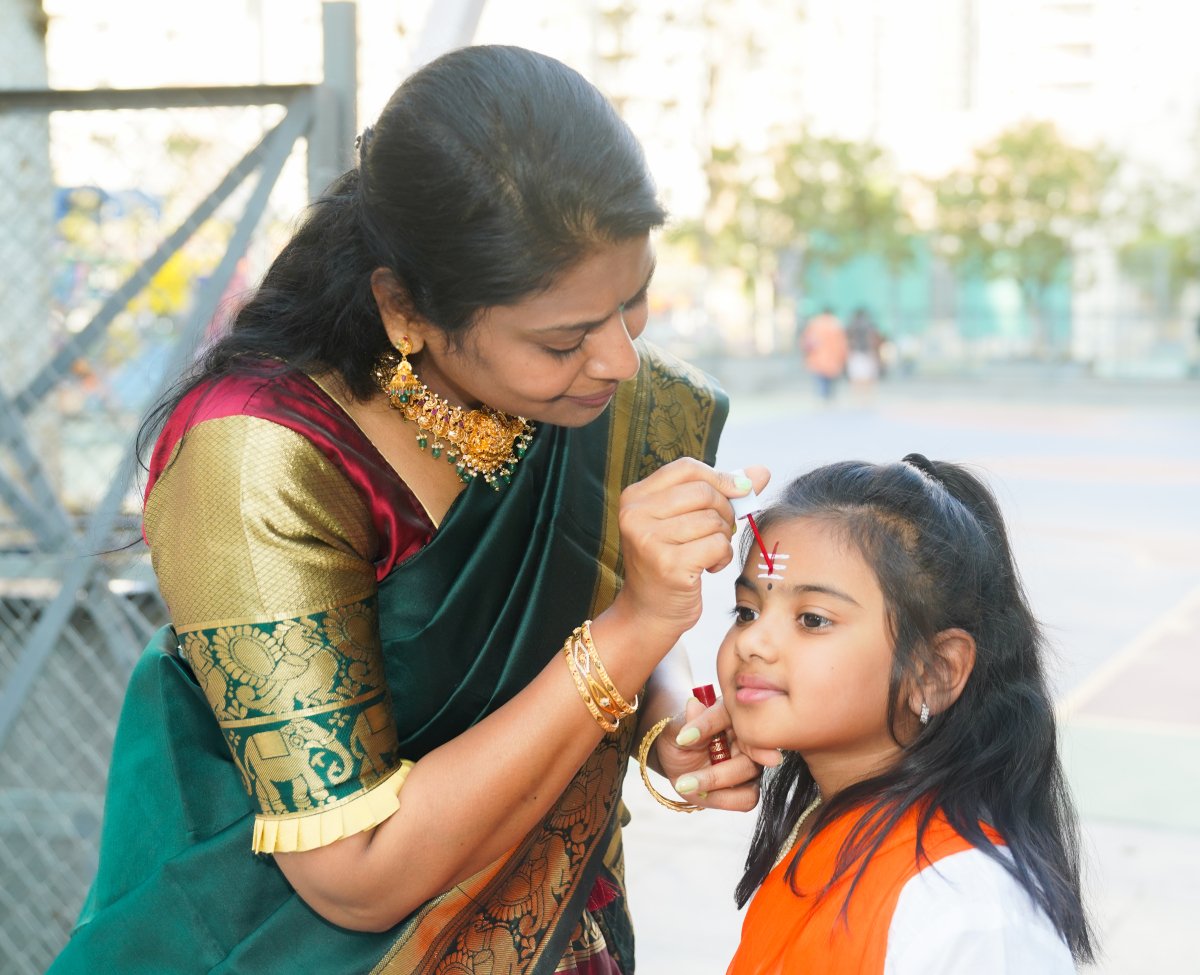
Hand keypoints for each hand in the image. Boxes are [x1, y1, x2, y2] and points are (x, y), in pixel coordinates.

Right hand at [613, 459, 769, 642]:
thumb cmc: (669, 562)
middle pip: (703, 493)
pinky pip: (717, 545)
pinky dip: (722, 556)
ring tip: (709, 553)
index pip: (686, 468)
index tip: (739, 492)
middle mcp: (636, 516)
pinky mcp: (669, 566)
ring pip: (713, 520)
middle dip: (724, 511)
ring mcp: (650, 541)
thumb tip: (761, 471)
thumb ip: (720, 492)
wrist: (648, 612)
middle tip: (720, 532)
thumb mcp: (685, 520)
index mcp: (635, 497)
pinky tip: (710, 567)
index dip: (720, 478)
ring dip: (722, 538)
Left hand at [652, 696, 779, 812]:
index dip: (706, 724)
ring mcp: (753, 761)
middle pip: (748, 746)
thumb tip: (693, 704)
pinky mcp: (751, 785)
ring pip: (748, 773)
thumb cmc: (679, 739)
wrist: (679, 762)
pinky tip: (703, 794)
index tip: (683, 739)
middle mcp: (747, 735)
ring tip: (685, 784)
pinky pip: (748, 797)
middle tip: (686, 781)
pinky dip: (723, 799)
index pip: (724, 713)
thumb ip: (686, 721)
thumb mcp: (674, 730)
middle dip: (718, 768)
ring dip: (715, 783)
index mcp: (729, 712)